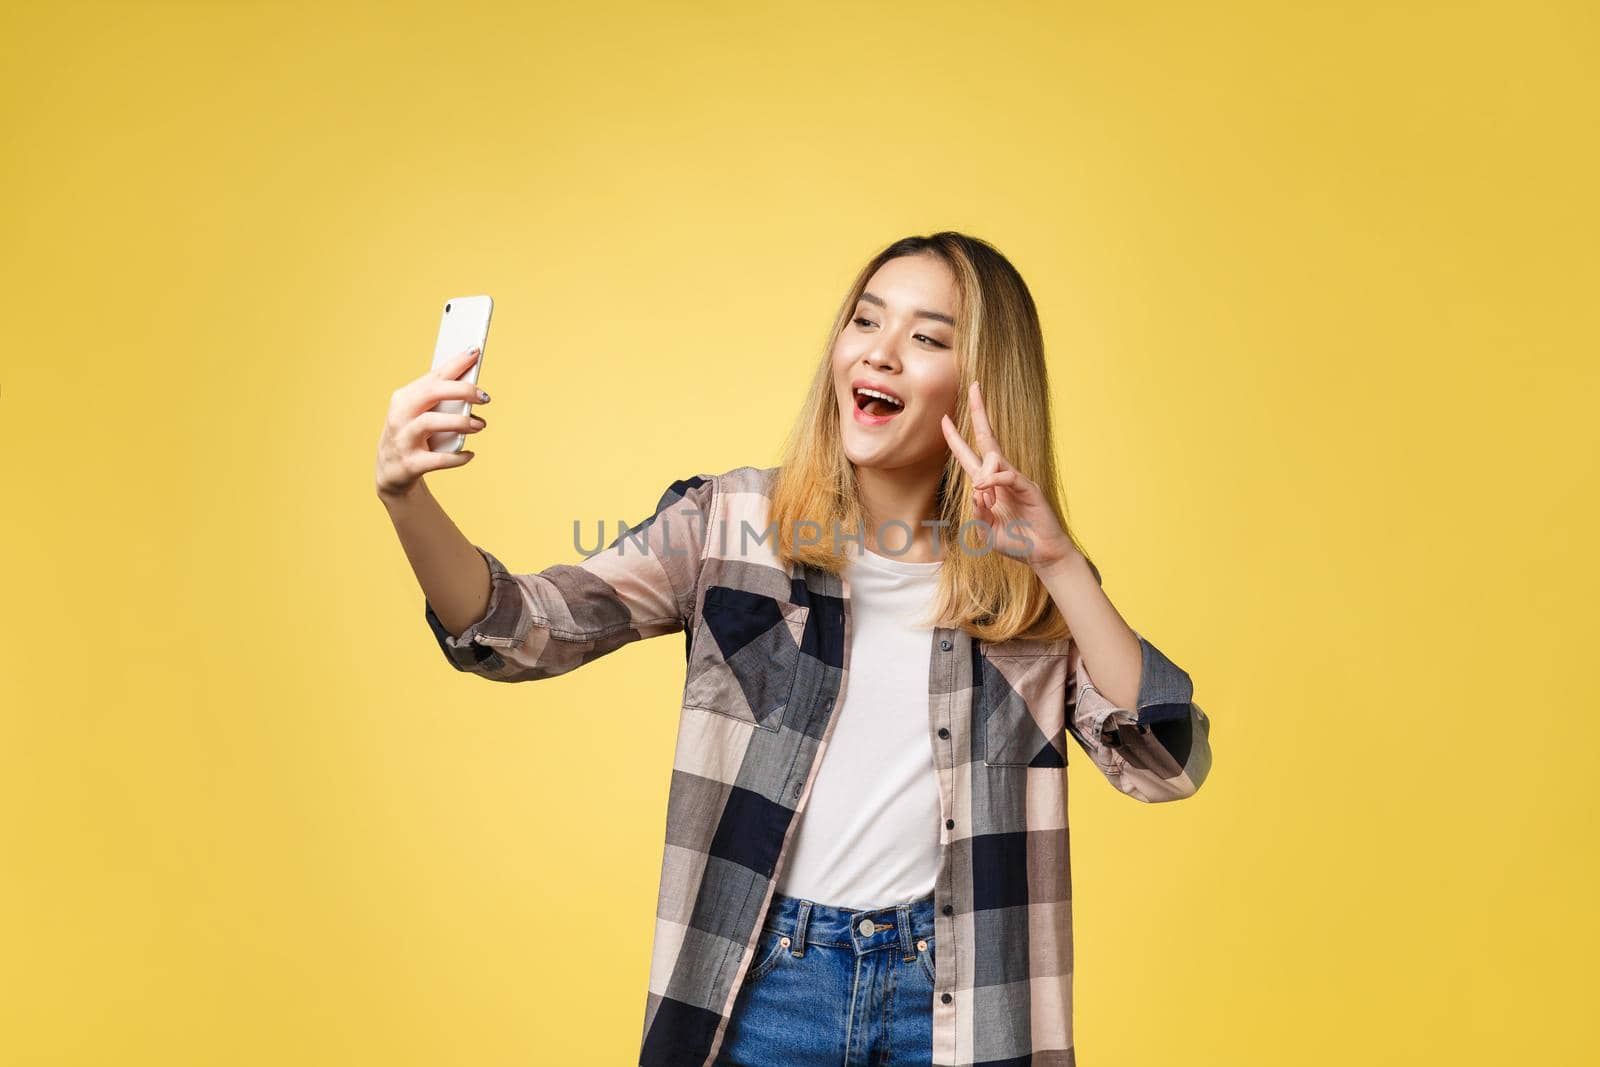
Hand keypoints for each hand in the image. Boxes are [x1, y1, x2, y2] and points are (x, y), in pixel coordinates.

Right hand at [375, 344, 489, 498]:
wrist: (391, 473)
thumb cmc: (414, 435)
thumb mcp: (421, 414)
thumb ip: (442, 400)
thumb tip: (474, 388)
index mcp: (403, 398)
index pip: (433, 376)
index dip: (455, 363)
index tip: (475, 352)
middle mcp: (399, 416)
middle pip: (431, 393)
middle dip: (461, 391)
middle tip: (485, 397)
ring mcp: (403, 440)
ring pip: (430, 423)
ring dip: (461, 422)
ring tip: (481, 425)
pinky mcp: (410, 464)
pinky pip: (438, 459)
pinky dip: (458, 457)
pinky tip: (469, 454)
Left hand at [939, 380, 1075, 572]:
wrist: (1042, 554)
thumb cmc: (1016, 542)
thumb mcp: (985, 532)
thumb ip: (977, 514)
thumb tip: (976, 489)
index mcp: (988, 486)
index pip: (969, 455)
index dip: (956, 438)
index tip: (943, 419)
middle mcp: (1001, 477)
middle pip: (987, 438)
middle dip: (978, 412)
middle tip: (974, 387)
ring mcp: (1015, 480)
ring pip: (993, 459)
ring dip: (982, 477)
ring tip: (986, 503)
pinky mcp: (1029, 487)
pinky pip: (1007, 475)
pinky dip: (994, 481)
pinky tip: (985, 490)